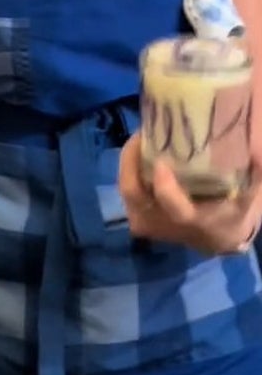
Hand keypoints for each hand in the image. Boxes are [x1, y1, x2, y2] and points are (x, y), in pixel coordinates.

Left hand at [119, 134, 261, 255]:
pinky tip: (139, 151)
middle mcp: (161, 224)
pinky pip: (127, 190)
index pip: (173, 207)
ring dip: (129, 163)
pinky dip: (130, 170)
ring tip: (141, 138)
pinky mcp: (136, 217)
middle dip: (132, 161)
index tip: (162, 160)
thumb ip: (255, 176)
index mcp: (190, 221)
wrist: (217, 239)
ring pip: (126, 189)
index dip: (165, 186)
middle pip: (134, 192)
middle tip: (142, 134)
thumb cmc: (232, 214)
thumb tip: (258, 152)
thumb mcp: (248, 199)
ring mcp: (145, 222)